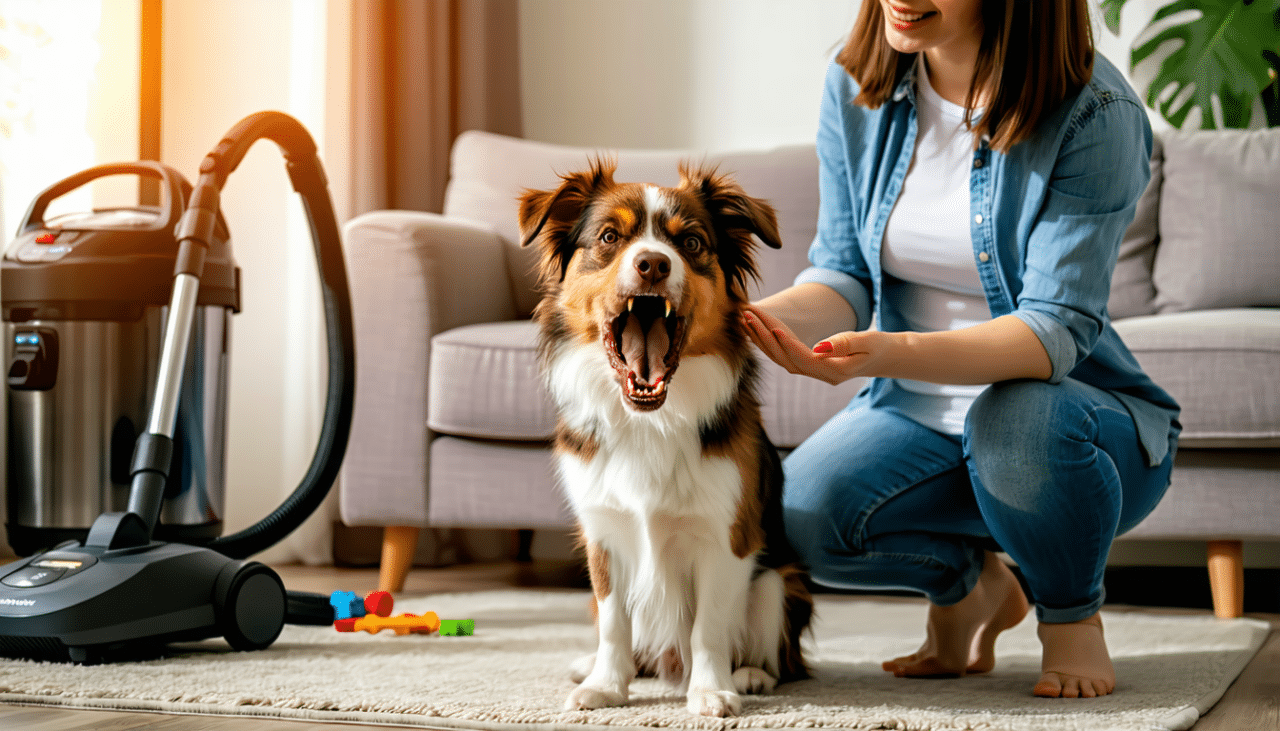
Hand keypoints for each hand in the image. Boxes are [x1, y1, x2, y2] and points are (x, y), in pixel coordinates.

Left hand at [741, 305, 892, 385]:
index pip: (804, 360)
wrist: (885, 357)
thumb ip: (844, 344)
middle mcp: (819, 375)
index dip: (787, 345)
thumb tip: (819, 348)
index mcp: (834, 372)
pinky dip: (767, 342)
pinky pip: (783, 355)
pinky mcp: (810, 364)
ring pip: (781, 358)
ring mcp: (813, 372)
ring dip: (761, 339)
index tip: (773, 328)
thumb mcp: (868, 343)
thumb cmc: (878, 347)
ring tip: (745, 319)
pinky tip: (755, 329)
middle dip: (765, 338)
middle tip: (749, 316)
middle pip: (785, 359)